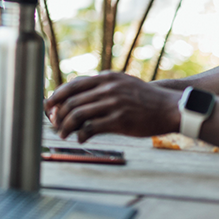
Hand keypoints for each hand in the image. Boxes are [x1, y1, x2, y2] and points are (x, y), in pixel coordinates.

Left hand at [45, 72, 182, 142]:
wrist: (170, 108)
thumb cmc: (142, 99)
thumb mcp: (121, 83)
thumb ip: (99, 87)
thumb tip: (74, 98)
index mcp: (105, 78)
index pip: (71, 86)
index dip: (56, 97)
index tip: (48, 107)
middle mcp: (107, 88)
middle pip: (71, 101)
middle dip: (58, 115)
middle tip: (54, 125)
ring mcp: (114, 103)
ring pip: (78, 115)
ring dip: (66, 127)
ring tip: (63, 134)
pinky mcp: (120, 120)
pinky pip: (92, 128)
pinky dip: (81, 135)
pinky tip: (80, 139)